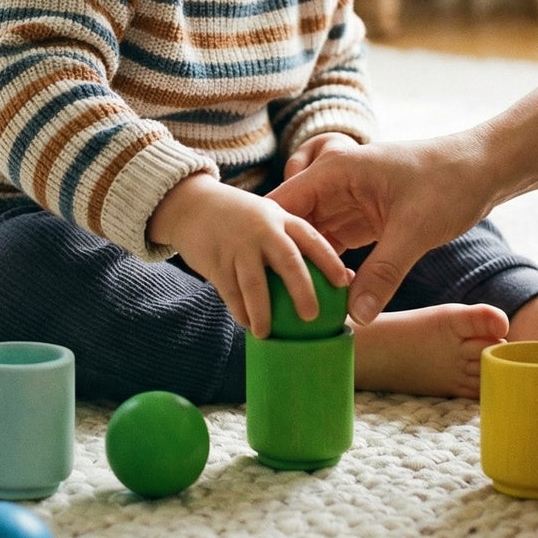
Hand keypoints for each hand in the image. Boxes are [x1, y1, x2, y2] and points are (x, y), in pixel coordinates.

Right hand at [148, 172, 348, 336]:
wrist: (191, 204)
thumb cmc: (242, 218)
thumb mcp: (270, 219)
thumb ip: (297, 242)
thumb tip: (345, 279)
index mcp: (280, 217)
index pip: (310, 238)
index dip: (328, 260)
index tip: (343, 283)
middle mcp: (262, 229)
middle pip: (288, 261)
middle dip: (301, 289)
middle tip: (311, 316)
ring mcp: (238, 244)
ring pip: (254, 283)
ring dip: (262, 311)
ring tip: (267, 333)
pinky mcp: (216, 259)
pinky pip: (230, 291)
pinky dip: (239, 310)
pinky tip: (246, 324)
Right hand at [267, 132, 496, 325]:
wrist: (485, 169)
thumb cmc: (449, 184)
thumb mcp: (414, 230)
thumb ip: (383, 273)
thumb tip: (355, 317)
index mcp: (336, 171)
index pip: (284, 203)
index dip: (267, 237)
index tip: (254, 274)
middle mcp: (336, 184)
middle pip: (294, 224)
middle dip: (283, 258)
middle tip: (268, 300)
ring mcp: (350, 202)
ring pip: (314, 238)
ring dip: (306, 267)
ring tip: (290, 306)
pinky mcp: (366, 219)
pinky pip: (336, 246)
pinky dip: (329, 269)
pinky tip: (324, 298)